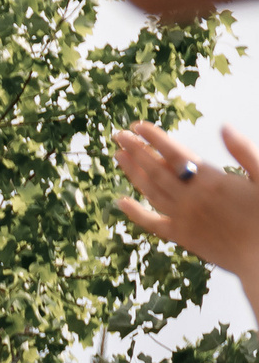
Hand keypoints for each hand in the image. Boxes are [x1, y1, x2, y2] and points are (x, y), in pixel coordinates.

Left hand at [116, 122, 258, 303]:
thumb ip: (244, 151)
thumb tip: (224, 126)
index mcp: (211, 181)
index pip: (175, 154)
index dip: (154, 139)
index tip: (137, 126)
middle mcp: (190, 199)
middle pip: (156, 170)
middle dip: (136, 151)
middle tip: (119, 136)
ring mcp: (182, 218)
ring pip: (150, 192)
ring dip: (133, 173)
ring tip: (119, 156)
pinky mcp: (181, 236)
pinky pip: (152, 223)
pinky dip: (134, 213)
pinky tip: (121, 202)